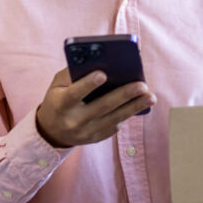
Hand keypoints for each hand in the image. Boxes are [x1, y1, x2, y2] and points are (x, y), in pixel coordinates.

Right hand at [35, 68, 155, 147]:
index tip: (103, 74)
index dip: (88, 84)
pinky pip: (115, 126)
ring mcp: (85, 132)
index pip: (74, 94)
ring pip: (114, 119)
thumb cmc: (58, 98)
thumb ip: (74, 73)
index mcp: (61, 104)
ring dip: (135, 107)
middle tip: (142, 86)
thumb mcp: (58, 84)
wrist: (52, 131)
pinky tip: (140, 105)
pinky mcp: (96, 139)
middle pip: (102, 107)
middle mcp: (73, 121)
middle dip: (124, 95)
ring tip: (151, 97)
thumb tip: (101, 63)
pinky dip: (128, 114)